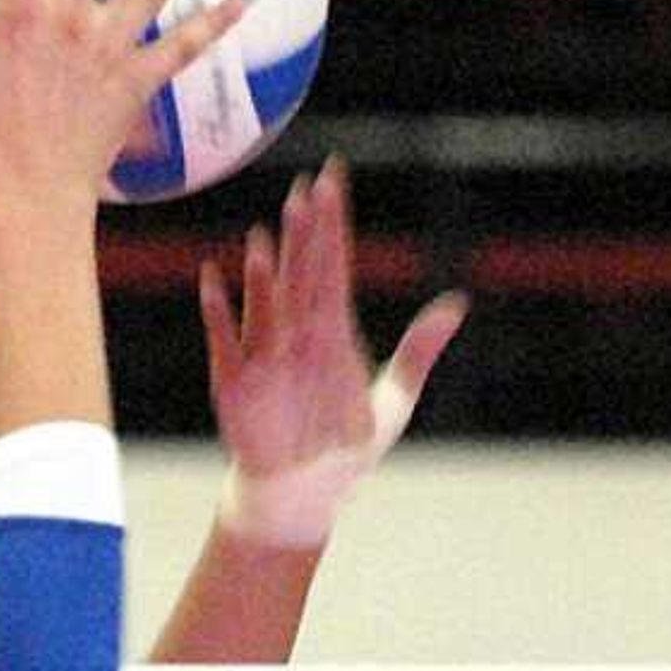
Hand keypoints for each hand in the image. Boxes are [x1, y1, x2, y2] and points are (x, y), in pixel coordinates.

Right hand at [205, 159, 466, 548]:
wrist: (302, 493)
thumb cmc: (344, 448)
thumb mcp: (394, 401)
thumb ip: (419, 351)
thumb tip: (456, 302)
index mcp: (334, 332)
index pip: (334, 263)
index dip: (334, 221)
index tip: (333, 177)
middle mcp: (299, 335)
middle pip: (303, 273)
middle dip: (306, 232)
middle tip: (308, 187)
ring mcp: (267, 356)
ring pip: (268, 302)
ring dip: (269, 270)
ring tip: (272, 232)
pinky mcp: (238, 383)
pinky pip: (227, 341)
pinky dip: (220, 312)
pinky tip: (214, 278)